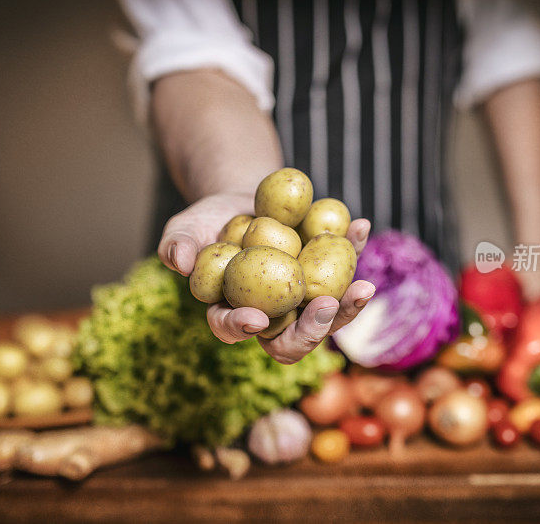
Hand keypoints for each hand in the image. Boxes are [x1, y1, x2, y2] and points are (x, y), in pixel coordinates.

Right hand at [158, 193, 374, 363]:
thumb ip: (176, 245)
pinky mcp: (327, 273)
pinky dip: (355, 248)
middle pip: (292, 340)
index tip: (255, 318)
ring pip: (328, 314)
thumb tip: (179, 261)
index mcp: (232, 313)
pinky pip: (344, 269)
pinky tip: (361, 227)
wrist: (244, 199)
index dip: (242, 328)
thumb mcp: (185, 228)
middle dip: (312, 331)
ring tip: (363, 287)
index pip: (233, 329)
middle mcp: (272, 316)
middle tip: (324, 306)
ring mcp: (302, 299)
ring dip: (348, 305)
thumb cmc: (208, 221)